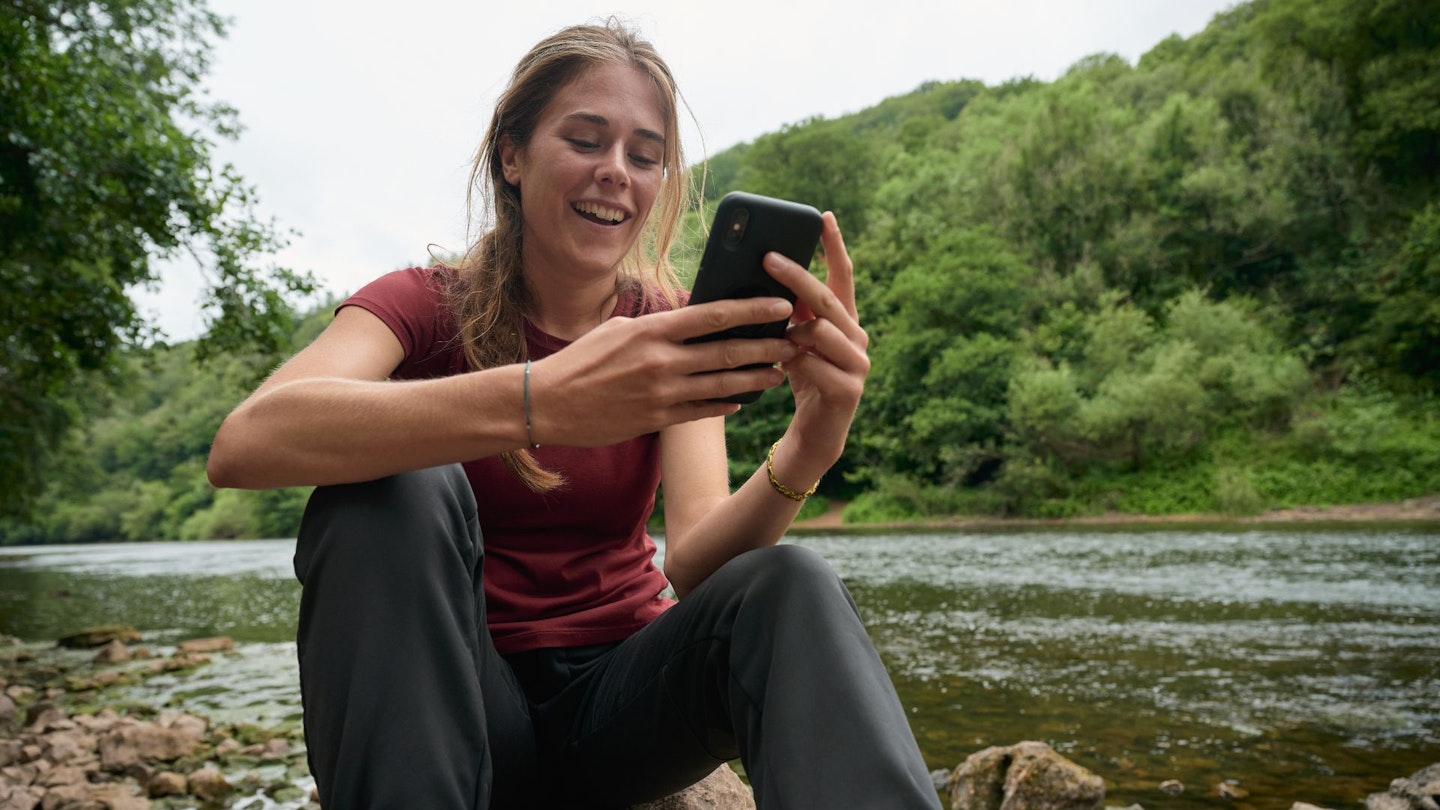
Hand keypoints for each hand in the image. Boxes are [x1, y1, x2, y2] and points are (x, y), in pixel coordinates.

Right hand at [526, 296, 798, 446]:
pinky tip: (743, 400)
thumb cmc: (582, 360)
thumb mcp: (619, 330)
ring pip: (723, 384)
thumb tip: (692, 316)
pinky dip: (726, 404)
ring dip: (756, 378)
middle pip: (728, 351)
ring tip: (781, 373)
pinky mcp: (657, 420)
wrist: (548, 403)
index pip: (714, 315)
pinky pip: (702, 411)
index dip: (752, 309)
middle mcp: (662, 361)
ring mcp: (662, 393)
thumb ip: (658, 326)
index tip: (781, 304)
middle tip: (796, 341)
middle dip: (767, 346)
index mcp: (654, 330)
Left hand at [763, 212, 869, 467]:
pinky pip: (814, 364)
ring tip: (779, 341)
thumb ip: (792, 313)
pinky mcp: (849, 388)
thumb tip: (764, 276)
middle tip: (768, 258)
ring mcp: (858, 363)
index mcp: (845, 321)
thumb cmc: (803, 380)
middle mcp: (858, 336)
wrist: (816, 433)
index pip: (844, 276)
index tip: (824, 216)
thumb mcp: (795, 341)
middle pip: (827, 297)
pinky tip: (783, 370)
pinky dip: (794, 364)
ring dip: (793, 332)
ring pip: (821, 330)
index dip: (835, 245)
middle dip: (796, 276)